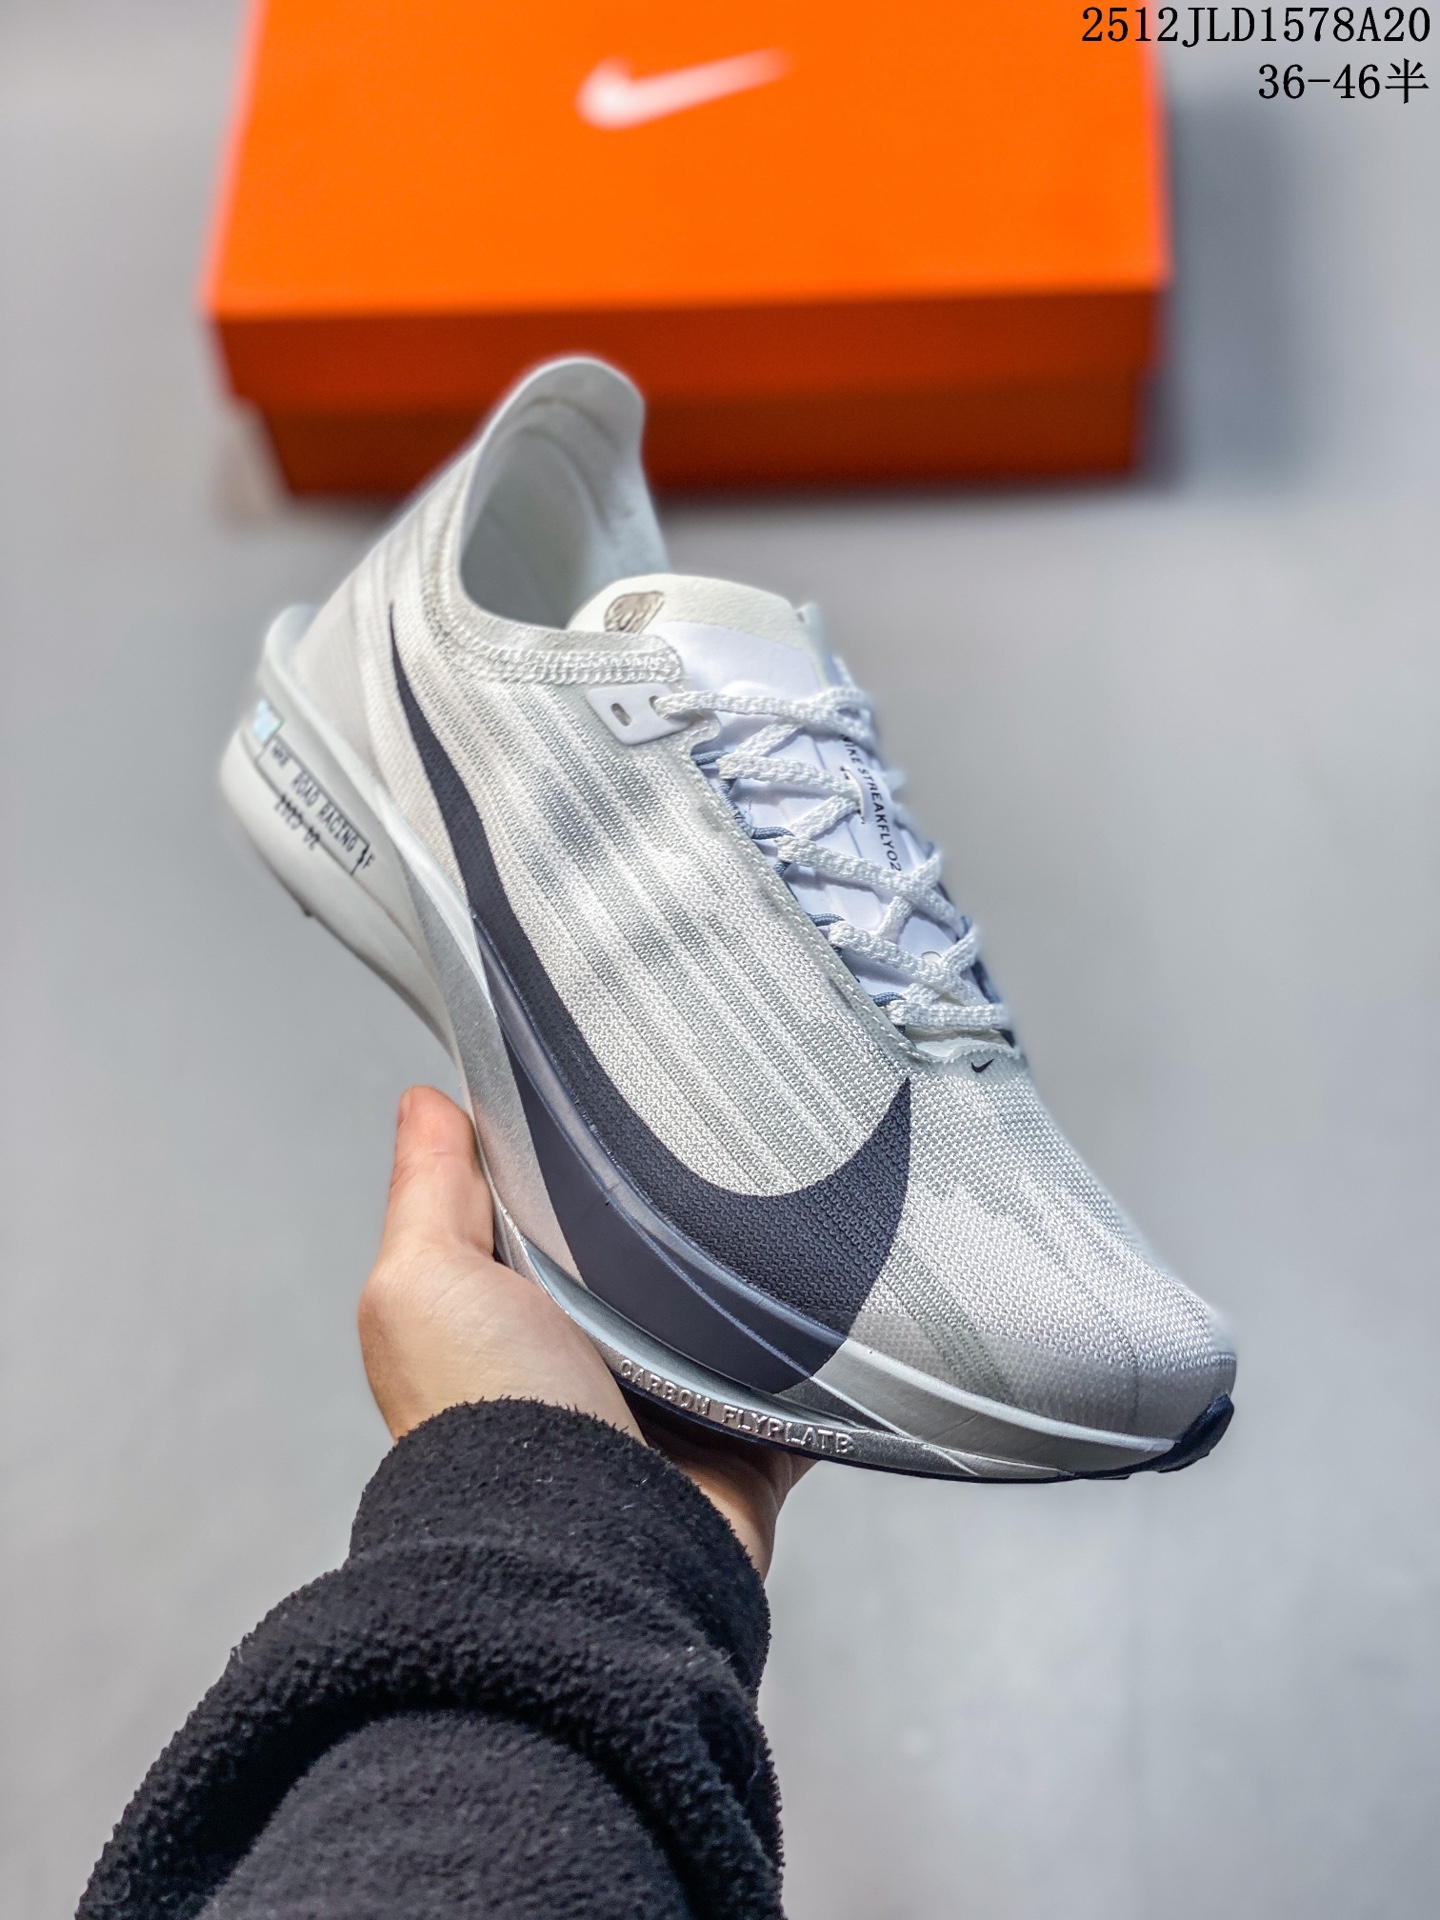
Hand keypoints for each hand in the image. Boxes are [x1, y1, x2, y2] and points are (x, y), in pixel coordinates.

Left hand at [358, 1086, 809, 1575]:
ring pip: (729, 1310)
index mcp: (509, 1314)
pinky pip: (804, 1381)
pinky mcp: (744, 1442)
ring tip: (789, 1199)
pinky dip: (824, 1350)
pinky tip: (841, 1295)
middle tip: (721, 1136)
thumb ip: (428, 1191)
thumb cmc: (485, 1423)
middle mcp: (587, 1360)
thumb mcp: (423, 1284)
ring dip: (753, 1274)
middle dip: (679, 1207)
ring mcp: (669, 1404)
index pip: (545, 1209)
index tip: (614, 1086)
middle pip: (647, 1254)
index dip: (570, 1154)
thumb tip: (425, 1102)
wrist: (582, 1551)